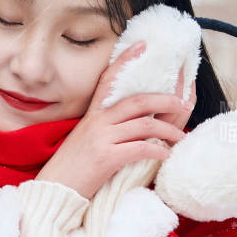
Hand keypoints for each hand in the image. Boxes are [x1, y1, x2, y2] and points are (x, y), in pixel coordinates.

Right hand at [34, 43, 197, 201]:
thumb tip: (128, 124)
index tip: (142, 45)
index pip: (108, 80)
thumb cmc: (71, 170)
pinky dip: (157, 151)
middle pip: (138, 101)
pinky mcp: (106, 158)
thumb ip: (104, 129)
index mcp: (92, 116)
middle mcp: (97, 122)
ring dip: (168, 130)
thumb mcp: (85, 141)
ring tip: (180, 137)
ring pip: (144, 124)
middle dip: (165, 100)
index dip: (125, 61)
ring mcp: (101, 139)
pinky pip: (139, 148)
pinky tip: (165, 156)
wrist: (54, 191)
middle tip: (182, 103)